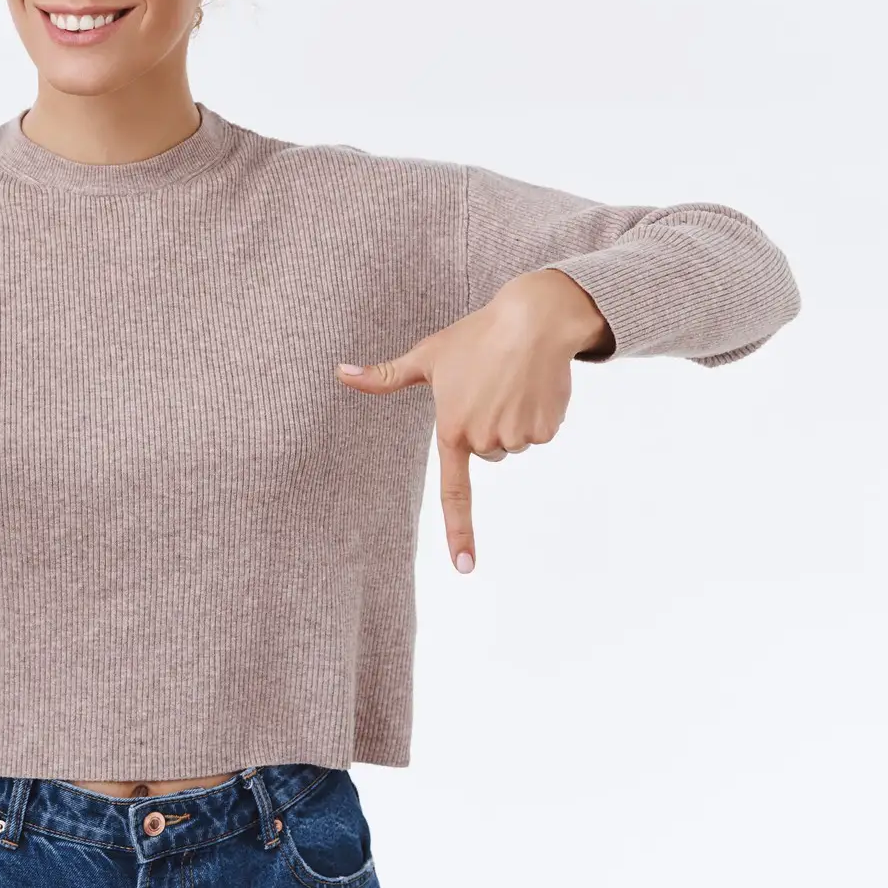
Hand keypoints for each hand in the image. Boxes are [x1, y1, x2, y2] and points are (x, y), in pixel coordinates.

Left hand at [335, 271, 606, 573]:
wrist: (533, 320)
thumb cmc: (475, 337)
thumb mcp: (427, 357)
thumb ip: (383, 377)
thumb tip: (340, 373)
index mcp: (452, 429)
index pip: (454, 492)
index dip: (460, 532)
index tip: (465, 568)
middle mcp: (484, 439)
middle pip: (486, 453)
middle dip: (487, 425)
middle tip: (489, 387)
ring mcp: (517, 436)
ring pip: (512, 443)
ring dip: (512, 418)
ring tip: (511, 381)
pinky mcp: (547, 430)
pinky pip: (538, 433)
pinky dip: (536, 413)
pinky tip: (531, 386)